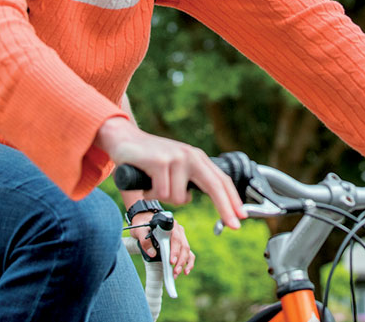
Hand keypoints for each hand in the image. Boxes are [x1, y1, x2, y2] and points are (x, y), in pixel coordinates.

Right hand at [96, 117, 244, 229]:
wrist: (123, 139)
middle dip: (226, 208)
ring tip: (154, 183)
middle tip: (235, 226)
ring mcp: (176, 157)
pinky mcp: (161, 161)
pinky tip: (146, 180)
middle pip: (215, 186)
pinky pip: (163, 193)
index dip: (233, 199)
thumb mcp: (174, 166)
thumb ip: (187, 180)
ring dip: (163, 197)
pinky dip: (152, 193)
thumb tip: (195, 199)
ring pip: (179, 198)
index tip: (242, 216)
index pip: (220, 179)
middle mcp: (189, 155)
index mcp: (195, 157)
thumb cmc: (148, 157)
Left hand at [128, 211, 194, 275]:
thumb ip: (144, 240)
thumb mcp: (140, 230)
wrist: (144, 221)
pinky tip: (185, 271)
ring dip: (183, 263)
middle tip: (174, 272)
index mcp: (169, 225)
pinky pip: (189, 253)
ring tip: (176, 274)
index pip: (175, 238)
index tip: (171, 261)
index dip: (175, 250)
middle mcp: (177, 230)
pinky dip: (189, 263)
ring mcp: (180, 237)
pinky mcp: (181, 244)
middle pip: (182, 246)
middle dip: (179, 261)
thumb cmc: (143, 226)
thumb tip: (152, 253)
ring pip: (186, 251)